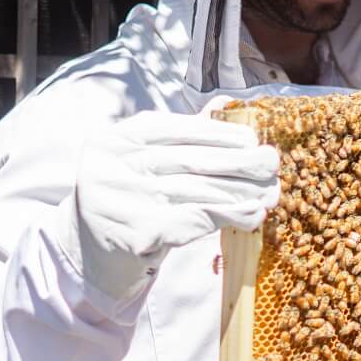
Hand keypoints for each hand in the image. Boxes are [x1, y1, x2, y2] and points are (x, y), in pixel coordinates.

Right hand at [68, 111, 279, 299]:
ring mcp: (124, 200)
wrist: (89, 258)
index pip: (177, 129)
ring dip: (242, 193)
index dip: (219, 134)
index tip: (252, 140)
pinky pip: (195, 221)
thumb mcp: (146, 164)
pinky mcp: (138, 233)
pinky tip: (251, 216)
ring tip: (270, 193)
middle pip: (192, 161)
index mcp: (119, 139)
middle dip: (239, 163)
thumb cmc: (129, 204)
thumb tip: (227, 102)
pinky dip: (229, 217)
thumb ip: (183, 136)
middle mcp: (115, 166)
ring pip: (198, 192)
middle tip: (272, 165)